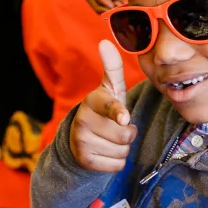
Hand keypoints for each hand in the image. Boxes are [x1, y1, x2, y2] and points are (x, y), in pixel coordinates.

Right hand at [69, 41, 137, 172]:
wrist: (80, 139)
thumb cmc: (104, 110)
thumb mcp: (110, 90)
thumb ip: (112, 68)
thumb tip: (105, 42)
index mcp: (93, 101)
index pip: (109, 106)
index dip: (118, 113)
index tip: (124, 118)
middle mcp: (83, 120)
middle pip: (125, 134)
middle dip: (128, 134)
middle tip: (117, 128)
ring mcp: (81, 141)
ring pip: (122, 151)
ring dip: (122, 148)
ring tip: (110, 139)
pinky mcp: (84, 160)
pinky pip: (117, 165)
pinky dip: (116, 162)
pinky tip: (105, 152)